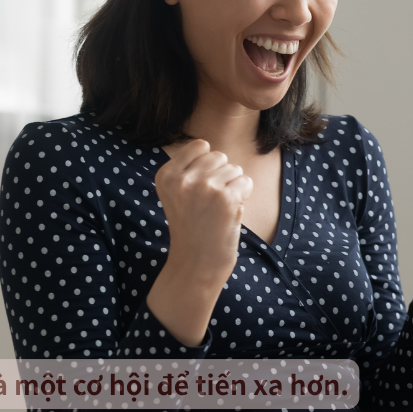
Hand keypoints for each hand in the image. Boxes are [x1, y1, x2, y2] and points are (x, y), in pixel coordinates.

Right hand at [146, 140, 252, 344]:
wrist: (196, 265)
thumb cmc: (191, 227)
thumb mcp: (176, 194)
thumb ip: (188, 169)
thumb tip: (209, 147)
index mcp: (166, 175)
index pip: (200, 146)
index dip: (208, 166)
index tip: (199, 190)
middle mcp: (182, 179)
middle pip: (219, 156)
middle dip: (222, 176)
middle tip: (211, 204)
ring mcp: (204, 187)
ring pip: (235, 169)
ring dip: (233, 187)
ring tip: (218, 210)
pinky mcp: (226, 198)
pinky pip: (246, 182)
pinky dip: (244, 196)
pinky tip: (230, 213)